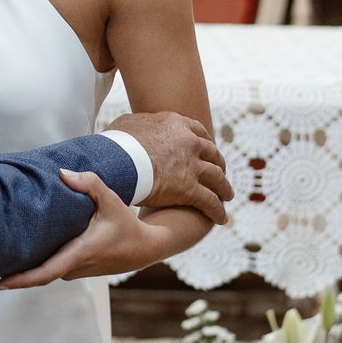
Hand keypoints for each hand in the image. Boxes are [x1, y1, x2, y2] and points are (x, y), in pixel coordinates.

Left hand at [0, 170, 167, 288]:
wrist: (143, 248)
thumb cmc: (125, 224)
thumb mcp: (111, 200)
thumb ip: (89, 183)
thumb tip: (62, 173)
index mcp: (80, 253)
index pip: (46, 272)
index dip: (22, 280)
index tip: (0, 283)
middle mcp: (75, 267)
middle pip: (38, 274)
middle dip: (13, 274)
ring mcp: (75, 271)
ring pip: (44, 271)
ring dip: (23, 268)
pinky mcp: (75, 270)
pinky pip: (51, 268)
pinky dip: (36, 264)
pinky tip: (19, 253)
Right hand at [105, 111, 231, 224]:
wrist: (115, 161)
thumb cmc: (114, 143)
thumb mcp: (125, 124)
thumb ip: (135, 125)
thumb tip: (128, 129)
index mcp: (175, 124)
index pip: (198, 131)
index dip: (204, 141)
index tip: (205, 149)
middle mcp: (189, 142)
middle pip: (212, 153)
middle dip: (218, 164)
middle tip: (220, 172)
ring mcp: (192, 165)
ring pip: (217, 178)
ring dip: (224, 188)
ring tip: (226, 195)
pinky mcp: (190, 189)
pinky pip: (210, 202)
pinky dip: (217, 210)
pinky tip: (221, 218)